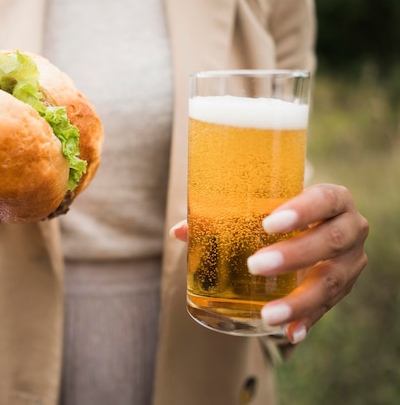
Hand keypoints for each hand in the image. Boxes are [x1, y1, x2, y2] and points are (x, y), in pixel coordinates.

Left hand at [170, 183, 368, 343]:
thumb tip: (179, 232)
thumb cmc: (283, 212)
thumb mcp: (263, 206)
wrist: (317, 225)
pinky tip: (290, 332)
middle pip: (330, 241)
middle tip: (255, 266)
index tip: (269, 223)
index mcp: (333, 199)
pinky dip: (308, 320)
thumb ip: (224, 215)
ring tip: (268, 315)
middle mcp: (351, 227)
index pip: (325, 199)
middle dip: (293, 256)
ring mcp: (351, 260)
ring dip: (300, 300)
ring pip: (332, 281)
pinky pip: (329, 307)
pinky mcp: (346, 287)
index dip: (302, 210)